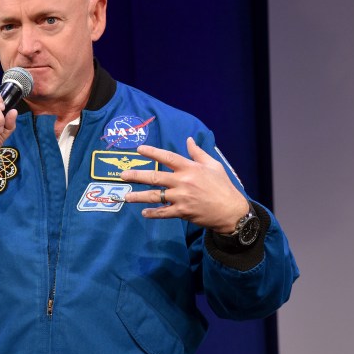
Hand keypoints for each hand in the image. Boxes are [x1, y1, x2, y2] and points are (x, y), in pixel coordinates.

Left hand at [121, 137, 248, 233]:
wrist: (231, 211)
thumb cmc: (223, 186)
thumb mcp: (213, 165)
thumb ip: (198, 153)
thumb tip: (188, 139)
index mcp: (190, 168)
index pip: (167, 157)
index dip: (152, 152)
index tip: (139, 149)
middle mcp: (183, 181)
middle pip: (155, 177)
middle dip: (137, 175)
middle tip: (122, 175)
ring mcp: (181, 197)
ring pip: (155, 196)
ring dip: (139, 197)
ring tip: (126, 197)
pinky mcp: (182, 211)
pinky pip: (163, 213)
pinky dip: (153, 213)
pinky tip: (144, 213)